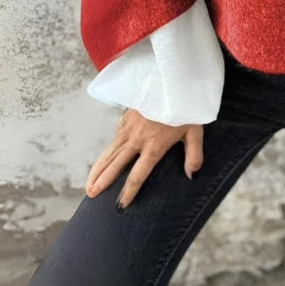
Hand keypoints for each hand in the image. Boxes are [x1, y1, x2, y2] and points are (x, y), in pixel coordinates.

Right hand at [85, 108, 204, 209]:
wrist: (172, 79)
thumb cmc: (186, 105)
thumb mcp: (195, 130)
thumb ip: (194, 155)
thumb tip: (193, 175)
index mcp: (154, 147)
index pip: (138, 175)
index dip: (128, 192)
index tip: (120, 205)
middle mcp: (137, 139)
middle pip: (116, 165)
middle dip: (103, 182)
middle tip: (91, 195)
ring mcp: (129, 127)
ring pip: (110, 151)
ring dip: (98, 168)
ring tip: (89, 183)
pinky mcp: (127, 115)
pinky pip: (116, 135)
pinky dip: (109, 147)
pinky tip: (106, 155)